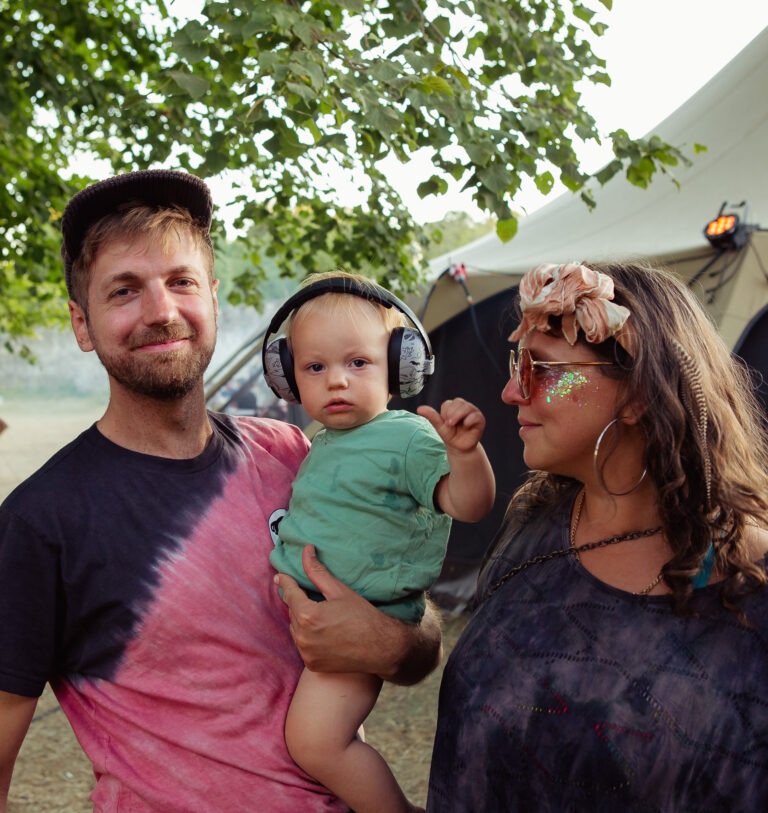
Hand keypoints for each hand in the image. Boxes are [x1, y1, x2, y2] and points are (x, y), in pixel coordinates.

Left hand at [274, 545, 439, 681]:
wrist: (381, 648)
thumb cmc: (363, 616)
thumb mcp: (340, 590)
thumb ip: (317, 571)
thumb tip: (306, 550)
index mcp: (308, 615)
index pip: (289, 594)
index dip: (285, 583)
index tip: (280, 577)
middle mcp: (303, 636)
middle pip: (292, 612)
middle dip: (299, 603)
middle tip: (315, 597)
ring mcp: (306, 653)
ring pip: (296, 629)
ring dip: (302, 620)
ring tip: (322, 616)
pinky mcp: (311, 664)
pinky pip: (302, 645)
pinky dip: (308, 637)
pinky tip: (324, 632)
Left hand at [417, 397, 485, 453]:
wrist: (460, 448)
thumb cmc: (450, 436)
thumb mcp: (440, 426)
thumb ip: (431, 417)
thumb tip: (419, 408)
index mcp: (454, 407)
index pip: (448, 404)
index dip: (444, 414)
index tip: (446, 423)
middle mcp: (464, 407)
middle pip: (458, 402)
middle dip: (451, 414)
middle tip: (450, 424)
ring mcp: (473, 412)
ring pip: (466, 407)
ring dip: (458, 416)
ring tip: (455, 425)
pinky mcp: (480, 419)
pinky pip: (475, 416)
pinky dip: (468, 421)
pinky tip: (466, 426)